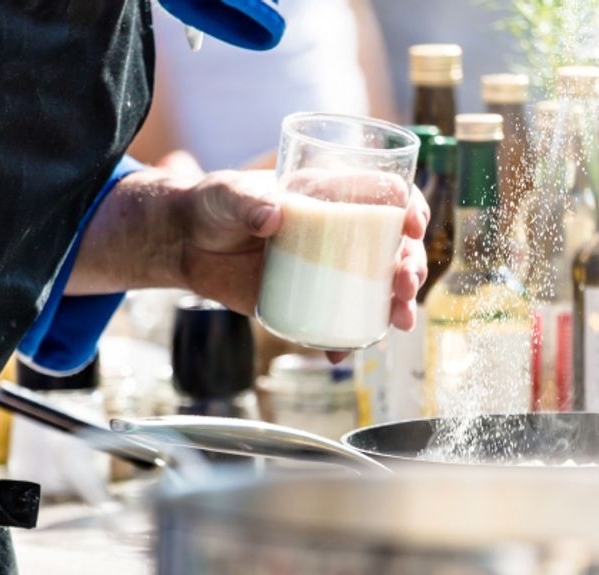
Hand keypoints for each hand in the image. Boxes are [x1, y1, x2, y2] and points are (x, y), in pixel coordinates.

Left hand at [69, 166, 429, 364]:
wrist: (185, 244)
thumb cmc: (212, 206)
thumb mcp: (227, 195)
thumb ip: (248, 201)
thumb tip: (274, 216)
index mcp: (330, 196)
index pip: (385, 196)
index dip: (409, 208)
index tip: (412, 225)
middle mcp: (339, 234)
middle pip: (393, 249)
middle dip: (410, 267)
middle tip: (403, 283)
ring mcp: (328, 271)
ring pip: (376, 290)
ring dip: (395, 306)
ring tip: (398, 320)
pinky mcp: (309, 302)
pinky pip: (339, 324)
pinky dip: (346, 342)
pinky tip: (343, 353)